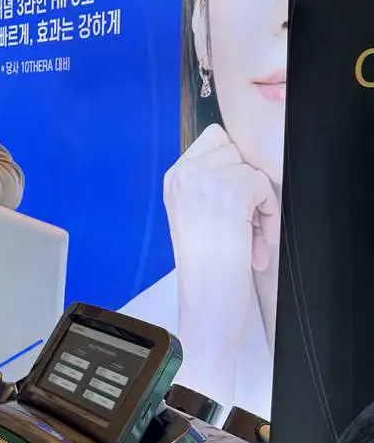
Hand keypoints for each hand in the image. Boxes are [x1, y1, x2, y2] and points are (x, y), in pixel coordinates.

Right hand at [162, 122, 275, 403]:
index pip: (216, 137)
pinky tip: (254, 244)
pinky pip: (265, 186)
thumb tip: (246, 159)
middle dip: (249, 184)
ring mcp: (206, 180)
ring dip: (261, 205)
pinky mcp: (230, 193)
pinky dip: (268, 215)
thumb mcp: (198, 215)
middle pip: (238, 149)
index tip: (236, 202)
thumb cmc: (206, 269)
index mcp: (174, 178)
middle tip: (246, 224)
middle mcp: (185, 173)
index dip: (235, 165)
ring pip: (253, 170)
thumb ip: (212, 184)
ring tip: (250, 240)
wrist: (205, 305)